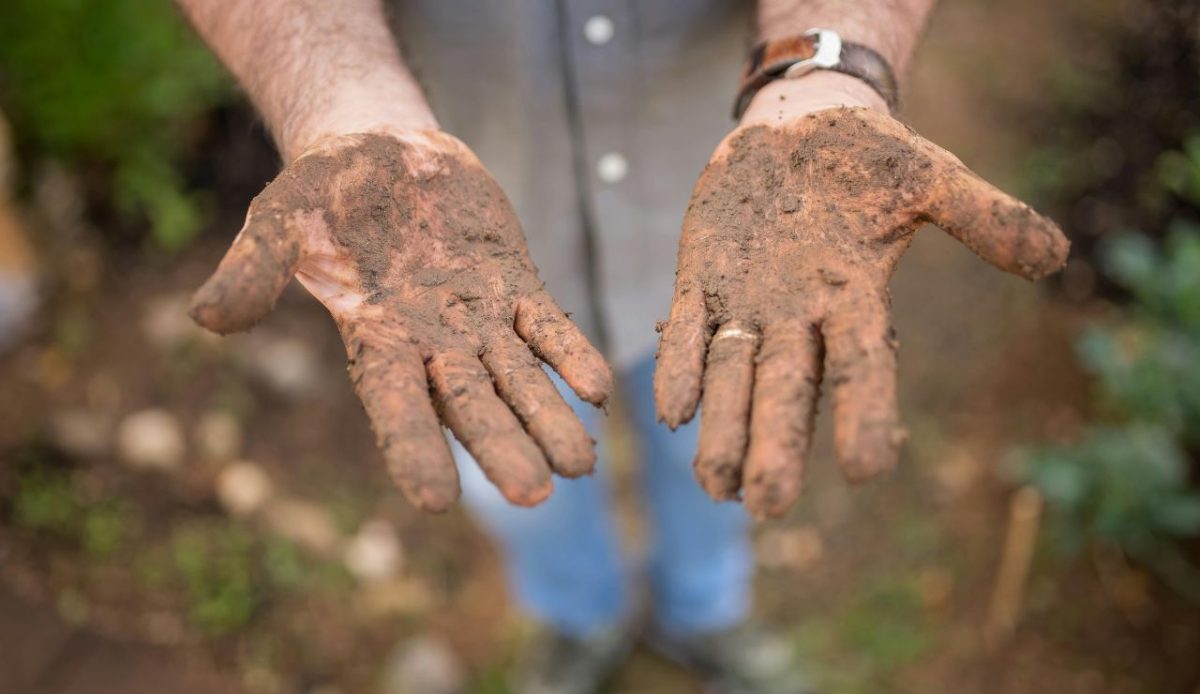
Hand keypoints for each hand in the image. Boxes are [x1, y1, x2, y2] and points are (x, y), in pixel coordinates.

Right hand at [190, 130, 611, 510]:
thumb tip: (205, 318)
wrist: (380, 152)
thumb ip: (252, 270)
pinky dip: (569, 353)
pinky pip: (547, 325)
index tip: (435, 500)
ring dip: (549, 417)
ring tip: (582, 465)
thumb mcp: (279, 222)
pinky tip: (599, 389)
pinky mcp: (514, 287)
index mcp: (374, 340)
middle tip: (536, 496)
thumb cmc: (322, 194)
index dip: (413, 450)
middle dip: (502, 447)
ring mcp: (477, 319)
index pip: (393, 407)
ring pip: (518, 378)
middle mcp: (430, 343)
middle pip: (470, 406)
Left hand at [655, 91, 1068, 518]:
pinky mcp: (700, 279)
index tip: (867, 469)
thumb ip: (983, 216)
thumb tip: (1056, 257)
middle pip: (789, 389)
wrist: (798, 126)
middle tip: (767, 506)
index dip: (865, 413)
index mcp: (856, 299)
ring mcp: (746, 302)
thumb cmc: (870, 157)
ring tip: (713, 486)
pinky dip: (679, 366)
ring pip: (731, 376)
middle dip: (777, 445)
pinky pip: (688, 331)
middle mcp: (800, 316)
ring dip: (723, 427)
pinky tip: (672, 410)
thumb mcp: (930, 177)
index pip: (864, 365)